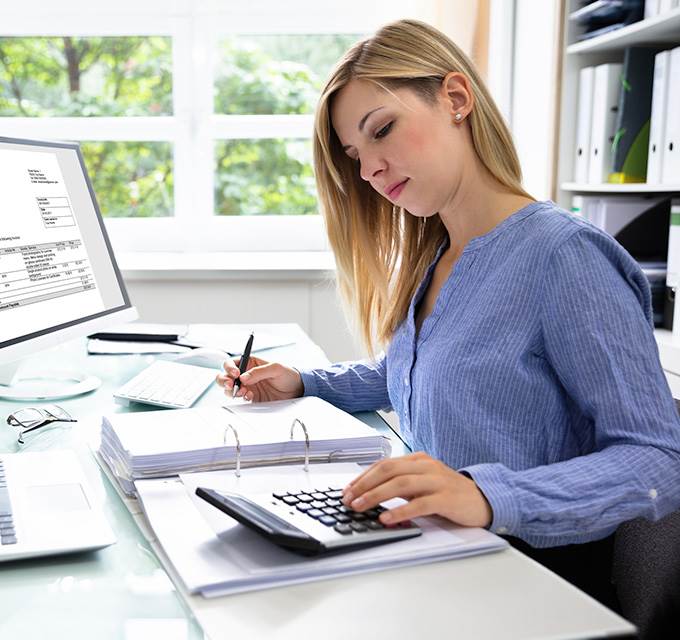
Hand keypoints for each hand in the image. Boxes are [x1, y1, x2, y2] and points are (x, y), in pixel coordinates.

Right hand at [215, 355, 303, 401]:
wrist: (297, 390)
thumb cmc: (288, 375)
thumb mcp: (276, 368)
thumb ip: (259, 372)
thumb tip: (243, 377)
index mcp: (250, 363)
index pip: (233, 363)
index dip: (230, 367)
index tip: (235, 373)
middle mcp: (246, 374)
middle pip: (226, 376)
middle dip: (224, 380)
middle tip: (231, 384)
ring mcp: (247, 387)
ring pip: (230, 388)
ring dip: (231, 390)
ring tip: (242, 391)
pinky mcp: (251, 398)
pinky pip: (240, 398)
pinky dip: (241, 398)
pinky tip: (250, 396)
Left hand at [342, 452, 492, 527]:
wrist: (483, 498)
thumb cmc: (449, 492)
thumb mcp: (423, 483)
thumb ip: (401, 484)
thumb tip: (370, 494)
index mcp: (418, 460)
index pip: (384, 464)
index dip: (363, 477)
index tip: (348, 490)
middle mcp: (426, 466)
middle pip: (388, 470)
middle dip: (364, 485)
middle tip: (348, 499)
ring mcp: (436, 481)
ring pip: (400, 484)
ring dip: (376, 496)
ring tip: (360, 507)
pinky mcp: (446, 499)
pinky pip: (419, 504)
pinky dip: (400, 511)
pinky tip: (387, 519)